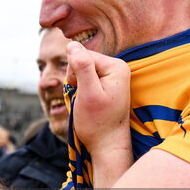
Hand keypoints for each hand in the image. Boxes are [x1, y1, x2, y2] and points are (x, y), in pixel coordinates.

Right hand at [66, 41, 130, 155]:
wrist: (107, 145)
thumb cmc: (97, 123)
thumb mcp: (87, 93)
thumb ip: (82, 67)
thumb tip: (72, 44)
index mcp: (116, 66)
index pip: (83, 55)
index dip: (74, 74)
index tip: (84, 93)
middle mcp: (117, 68)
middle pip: (82, 61)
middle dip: (76, 80)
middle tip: (85, 100)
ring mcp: (111, 77)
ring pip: (80, 71)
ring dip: (77, 86)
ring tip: (87, 103)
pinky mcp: (105, 85)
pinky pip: (84, 80)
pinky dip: (80, 91)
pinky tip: (88, 103)